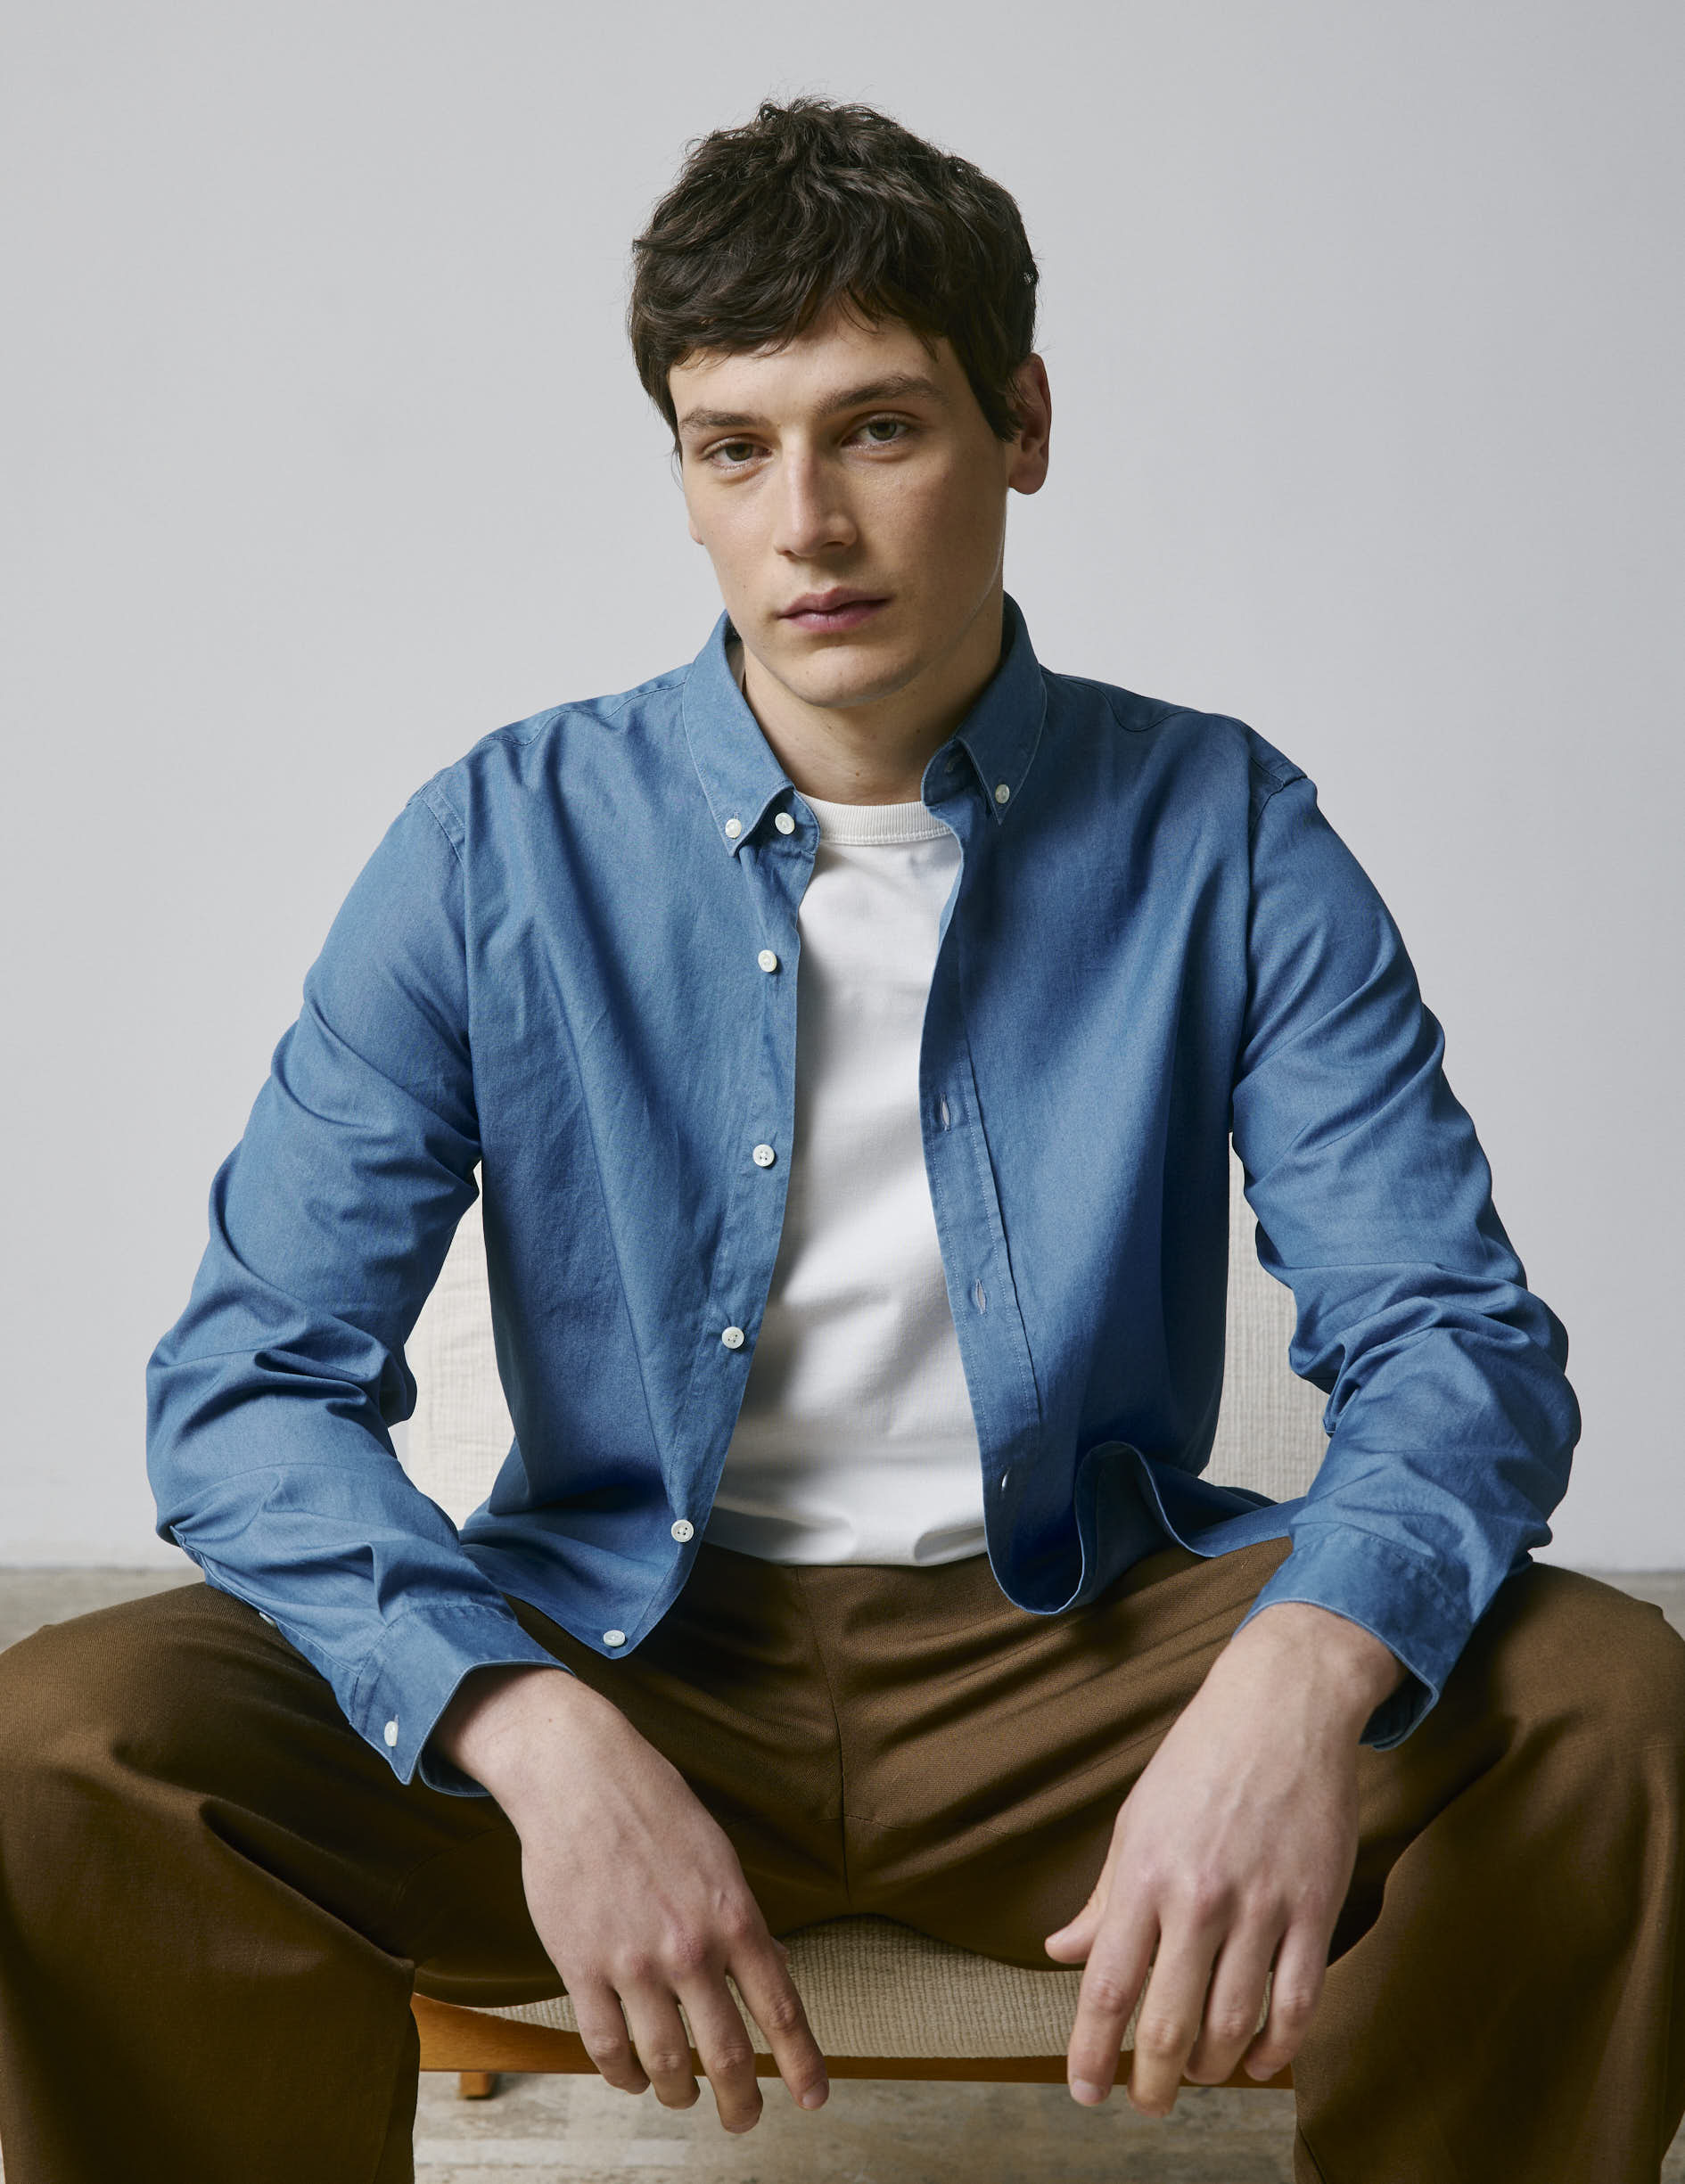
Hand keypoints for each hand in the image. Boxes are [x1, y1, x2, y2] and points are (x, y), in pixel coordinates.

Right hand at [431, 1664, 829, 2132]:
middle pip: (725, 2055)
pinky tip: (634, 2078)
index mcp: (734, 1914)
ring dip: (679, 2094)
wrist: (580, 1776)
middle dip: (741, 2102)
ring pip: (665, 2063)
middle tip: (743, 2120)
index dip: (802, 2063)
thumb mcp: (719, 1858)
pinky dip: (624, 2076)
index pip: (780, 2008)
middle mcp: (689, 1946)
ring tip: (683, 2098)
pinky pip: (606, 2047)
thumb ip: (741, 1922)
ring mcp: (632, 1961)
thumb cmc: (655, 1810)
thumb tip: (769, 1973)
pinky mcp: (580, 1966)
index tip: (814, 2098)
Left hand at [1042, 1604, 1403, 2115]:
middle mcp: (1199, 1897)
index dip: (1092, 2053)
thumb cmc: (1198, 1761)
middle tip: (1147, 2104)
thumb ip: (1104, 1898)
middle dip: (1154, 2083)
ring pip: (1233, 2023)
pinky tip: (1255, 2061)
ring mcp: (1262, 1905)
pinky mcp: (1316, 1906)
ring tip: (1195, 2075)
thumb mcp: (1135, 1820)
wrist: (1282, 1706)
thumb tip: (1061, 1952)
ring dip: (1211, 2067)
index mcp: (1144, 1874)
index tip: (1086, 2093)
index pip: (1108, 1987)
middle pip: (1169, 2023)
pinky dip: (1275, 2047)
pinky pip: (1297, 2001)